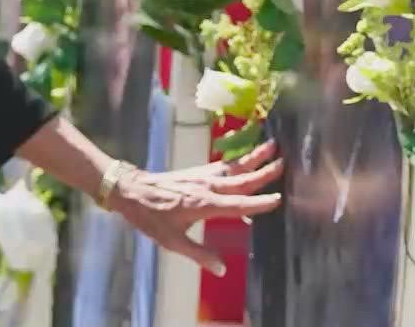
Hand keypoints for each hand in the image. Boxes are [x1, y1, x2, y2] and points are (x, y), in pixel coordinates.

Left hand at [105, 140, 283, 275]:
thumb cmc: (150, 217)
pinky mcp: (196, 171)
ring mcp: (202, 176)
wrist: (130, 190)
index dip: (259, 203)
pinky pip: (222, 164)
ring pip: (234, 166)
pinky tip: (242, 159)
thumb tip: (221, 269)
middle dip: (264, 171)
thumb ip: (198, 254)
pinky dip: (236, 160)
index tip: (279, 198)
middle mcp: (207, 187)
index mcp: (205, 204)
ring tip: (272, 145)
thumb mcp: (172, 241)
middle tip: (284, 162)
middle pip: (241, 179)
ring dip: (253, 157)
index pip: (238, 203)